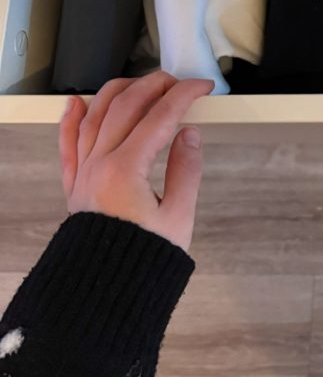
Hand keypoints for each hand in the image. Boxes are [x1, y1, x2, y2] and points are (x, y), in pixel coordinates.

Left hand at [58, 71, 214, 251]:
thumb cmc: (141, 262)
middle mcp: (99, 165)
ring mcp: (83, 173)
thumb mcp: (179, 218)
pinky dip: (70, 119)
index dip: (184, 95)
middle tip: (177, 82)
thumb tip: (190, 134)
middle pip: (126, 106)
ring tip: (139, 82)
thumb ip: (186, 170)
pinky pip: (67, 144)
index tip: (202, 87)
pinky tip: (76, 103)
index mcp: (126, 170)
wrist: (103, 294)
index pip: (160, 116)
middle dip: (154, 85)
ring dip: (118, 91)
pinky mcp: (75, 186)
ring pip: (94, 115)